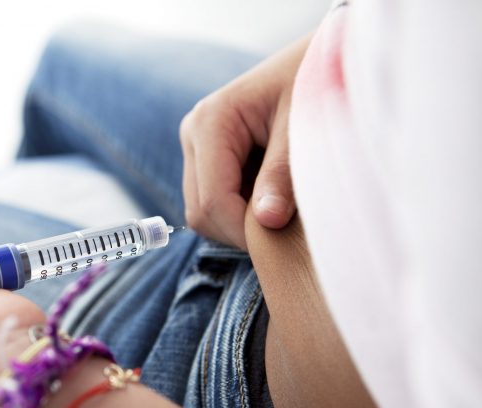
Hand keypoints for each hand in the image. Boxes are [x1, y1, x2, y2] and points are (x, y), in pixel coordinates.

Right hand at [180, 35, 311, 248]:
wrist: (323, 56)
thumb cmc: (316, 82)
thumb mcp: (304, 127)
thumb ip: (282, 174)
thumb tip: (266, 222)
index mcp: (210, 122)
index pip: (212, 201)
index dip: (244, 231)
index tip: (284, 242)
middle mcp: (193, 133)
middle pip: (200, 212)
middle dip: (240, 230)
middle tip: (286, 232)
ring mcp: (197, 145)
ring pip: (204, 211)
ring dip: (241, 221)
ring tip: (283, 208)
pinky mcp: (208, 155)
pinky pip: (215, 200)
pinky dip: (243, 210)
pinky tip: (274, 196)